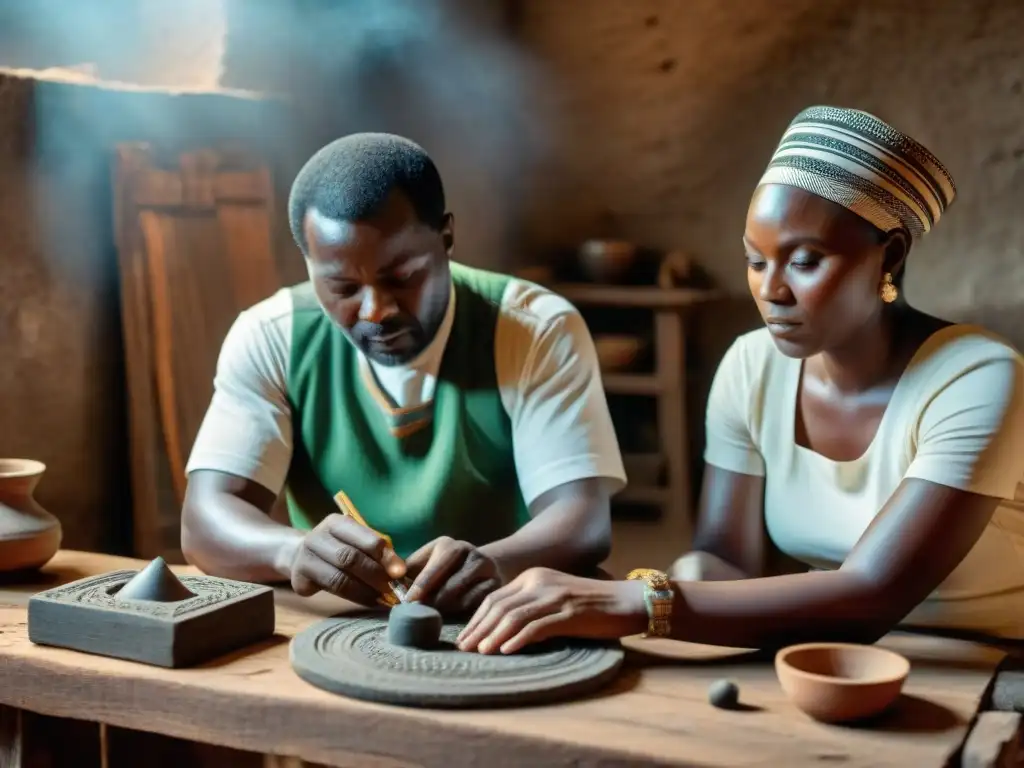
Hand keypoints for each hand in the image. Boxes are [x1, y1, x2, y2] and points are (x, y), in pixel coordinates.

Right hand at [289, 513, 406, 605]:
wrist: (300, 555)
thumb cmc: (339, 547)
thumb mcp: (355, 539)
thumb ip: (375, 550)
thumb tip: (400, 571)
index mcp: (335, 523)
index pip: (365, 537)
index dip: (385, 556)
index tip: (400, 572)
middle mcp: (316, 537)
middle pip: (350, 558)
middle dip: (375, 575)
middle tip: (392, 589)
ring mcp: (304, 559)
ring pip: (339, 579)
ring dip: (365, 591)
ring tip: (382, 598)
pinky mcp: (299, 581)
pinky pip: (330, 592)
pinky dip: (353, 598)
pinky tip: (368, 601)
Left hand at [404, 536, 502, 614]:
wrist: (482, 564)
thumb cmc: (443, 567)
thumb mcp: (426, 561)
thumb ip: (409, 571)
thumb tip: (391, 584)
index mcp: (448, 545)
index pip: (434, 567)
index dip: (421, 586)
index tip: (409, 601)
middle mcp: (469, 552)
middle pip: (450, 584)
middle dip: (434, 601)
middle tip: (420, 613)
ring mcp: (485, 567)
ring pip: (464, 596)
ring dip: (447, 609)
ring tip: (434, 616)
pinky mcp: (495, 583)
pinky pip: (477, 603)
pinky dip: (463, 610)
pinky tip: (453, 614)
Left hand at [456, 567, 646, 654]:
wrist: (628, 600)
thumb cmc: (591, 604)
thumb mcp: (554, 597)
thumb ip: (530, 607)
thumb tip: (500, 630)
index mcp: (534, 577)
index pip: (495, 597)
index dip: (476, 619)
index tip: (464, 638)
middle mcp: (540, 582)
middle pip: (499, 606)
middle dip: (478, 628)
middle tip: (463, 648)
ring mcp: (555, 596)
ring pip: (514, 615)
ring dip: (493, 635)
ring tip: (480, 652)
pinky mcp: (570, 612)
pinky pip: (538, 626)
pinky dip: (519, 638)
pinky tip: (507, 650)